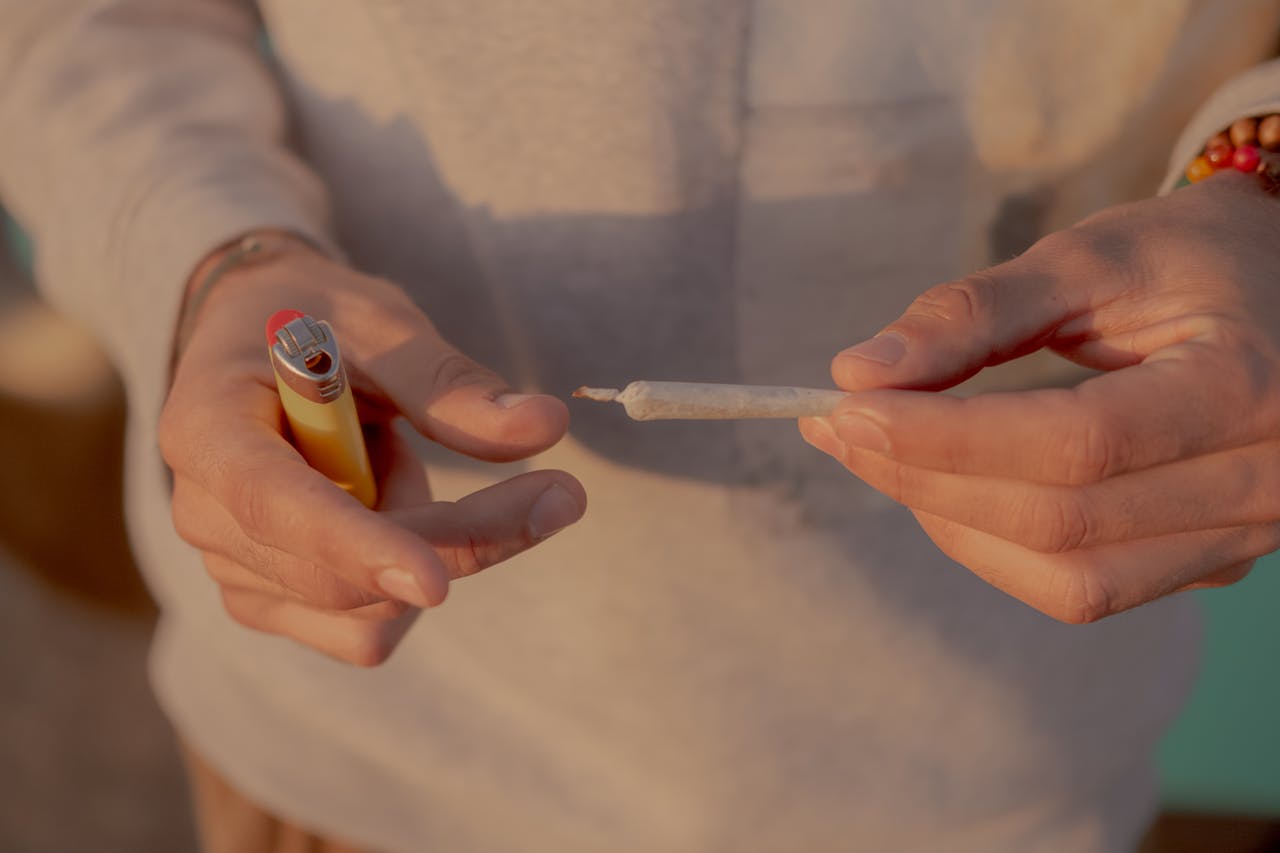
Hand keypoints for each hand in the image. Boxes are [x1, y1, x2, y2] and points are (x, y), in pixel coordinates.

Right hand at [160, 238, 585, 664]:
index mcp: (206, 426)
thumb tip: (544, 426)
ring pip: (367, 612)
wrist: (261, 343)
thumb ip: (450, 381)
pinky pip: (365, 633)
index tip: (436, 582)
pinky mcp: (269, 602)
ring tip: (392, 457)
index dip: (356, 546)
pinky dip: (405, 581)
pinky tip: (385, 510)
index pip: (274, 505)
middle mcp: (203, 512)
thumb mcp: (380, 322)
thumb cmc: (316, 319)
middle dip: (459, 537)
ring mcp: (231, 568)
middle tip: (560, 492)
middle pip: (342, 575)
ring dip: (427, 541)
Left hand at [801, 171, 1279, 622]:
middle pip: (1060, 521)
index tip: (845, 407)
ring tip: (881, 459)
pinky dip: (998, 549)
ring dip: (952, 526)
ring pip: (1069, 579)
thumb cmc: (1195, 258)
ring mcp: (1245, 535)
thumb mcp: (1094, 255)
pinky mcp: (1213, 560)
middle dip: (924, 479)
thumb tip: (856, 372)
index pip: (1075, 444)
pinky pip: (1087, 587)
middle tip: (838, 430)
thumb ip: (974, 311)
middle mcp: (1264, 481)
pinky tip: (945, 493)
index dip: (946, 437)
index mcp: (1244, 386)